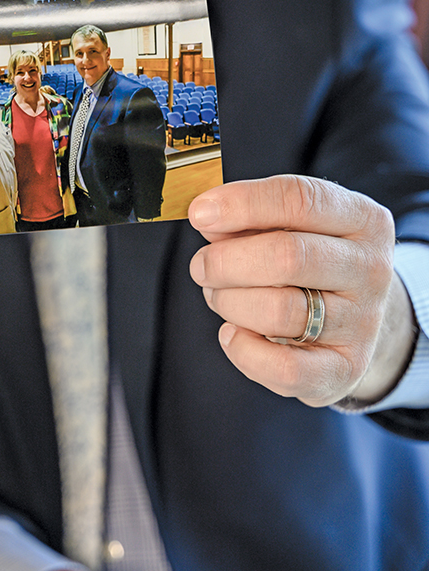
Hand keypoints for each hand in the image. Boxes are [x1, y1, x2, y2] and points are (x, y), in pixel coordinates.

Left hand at [188, 175, 416, 406]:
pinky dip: (243, 350)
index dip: (242, 203)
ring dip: (230, 302)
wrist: (356, 316)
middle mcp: (371, 269)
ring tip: (218, 296)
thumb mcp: (290, 224)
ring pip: (280, 311)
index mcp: (363, 219)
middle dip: (226, 261)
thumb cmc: (309, 259)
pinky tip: (232, 333)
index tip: (199, 213)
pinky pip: (284, 368)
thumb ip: (248, 216)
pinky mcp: (346, 370)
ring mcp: (363, 323)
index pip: (299, 199)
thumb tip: (207, 216)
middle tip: (201, 266)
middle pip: (288, 256)